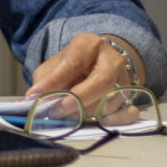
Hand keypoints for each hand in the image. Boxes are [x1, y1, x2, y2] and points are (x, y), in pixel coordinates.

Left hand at [25, 32, 144, 122]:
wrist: (102, 60)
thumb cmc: (74, 63)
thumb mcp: (56, 63)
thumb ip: (46, 79)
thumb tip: (33, 99)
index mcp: (88, 44)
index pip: (73, 63)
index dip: (54, 81)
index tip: (36, 95)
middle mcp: (111, 59)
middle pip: (101, 81)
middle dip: (77, 99)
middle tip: (56, 111)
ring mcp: (125, 77)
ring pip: (112, 100)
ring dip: (88, 113)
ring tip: (67, 117)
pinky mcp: (132, 96)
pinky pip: (129, 112)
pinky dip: (115, 120)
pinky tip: (99, 121)